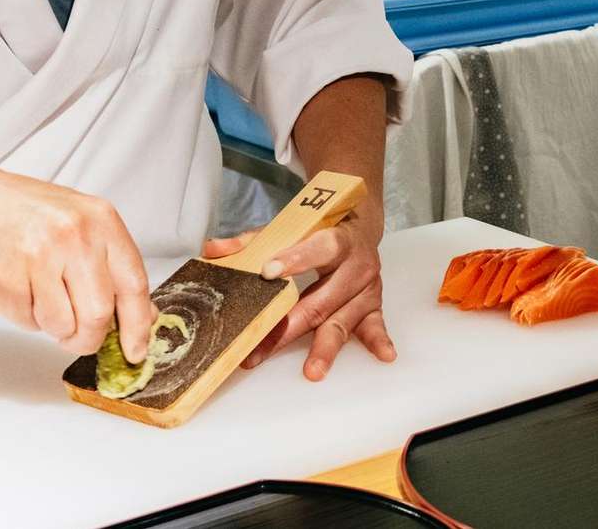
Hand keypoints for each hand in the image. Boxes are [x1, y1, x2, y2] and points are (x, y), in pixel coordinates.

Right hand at [0, 167, 158, 362]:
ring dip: (54, 326)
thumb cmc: (29, 214)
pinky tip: (19, 287)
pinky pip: (29, 323)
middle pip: (98, 315)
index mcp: (101, 221)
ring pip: (62, 325)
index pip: (133, 285)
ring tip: (41, 296)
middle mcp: (74, 237)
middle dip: (89, 337)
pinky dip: (27, 317)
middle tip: (78, 336)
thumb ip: (114, 268)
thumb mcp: (84, 224)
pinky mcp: (7, 282)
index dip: (137, 325)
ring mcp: (39, 259)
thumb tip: (142, 315)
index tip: (135, 349)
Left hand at [203, 195, 393, 380]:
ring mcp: (367, 288)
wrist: (359, 225)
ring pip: (342, 321)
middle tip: (261, 348)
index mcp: (337, 238)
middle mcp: (356, 265)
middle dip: (290, 326)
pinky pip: (375, 326)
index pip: (319, 247)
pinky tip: (384, 356)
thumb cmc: (318, 230)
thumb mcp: (290, 228)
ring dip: (326, 347)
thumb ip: (253, 240)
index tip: (268, 273)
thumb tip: (213, 250)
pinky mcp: (373, 305)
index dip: (295, 259)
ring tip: (312, 371)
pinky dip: (379, 340)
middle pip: (322, 299)